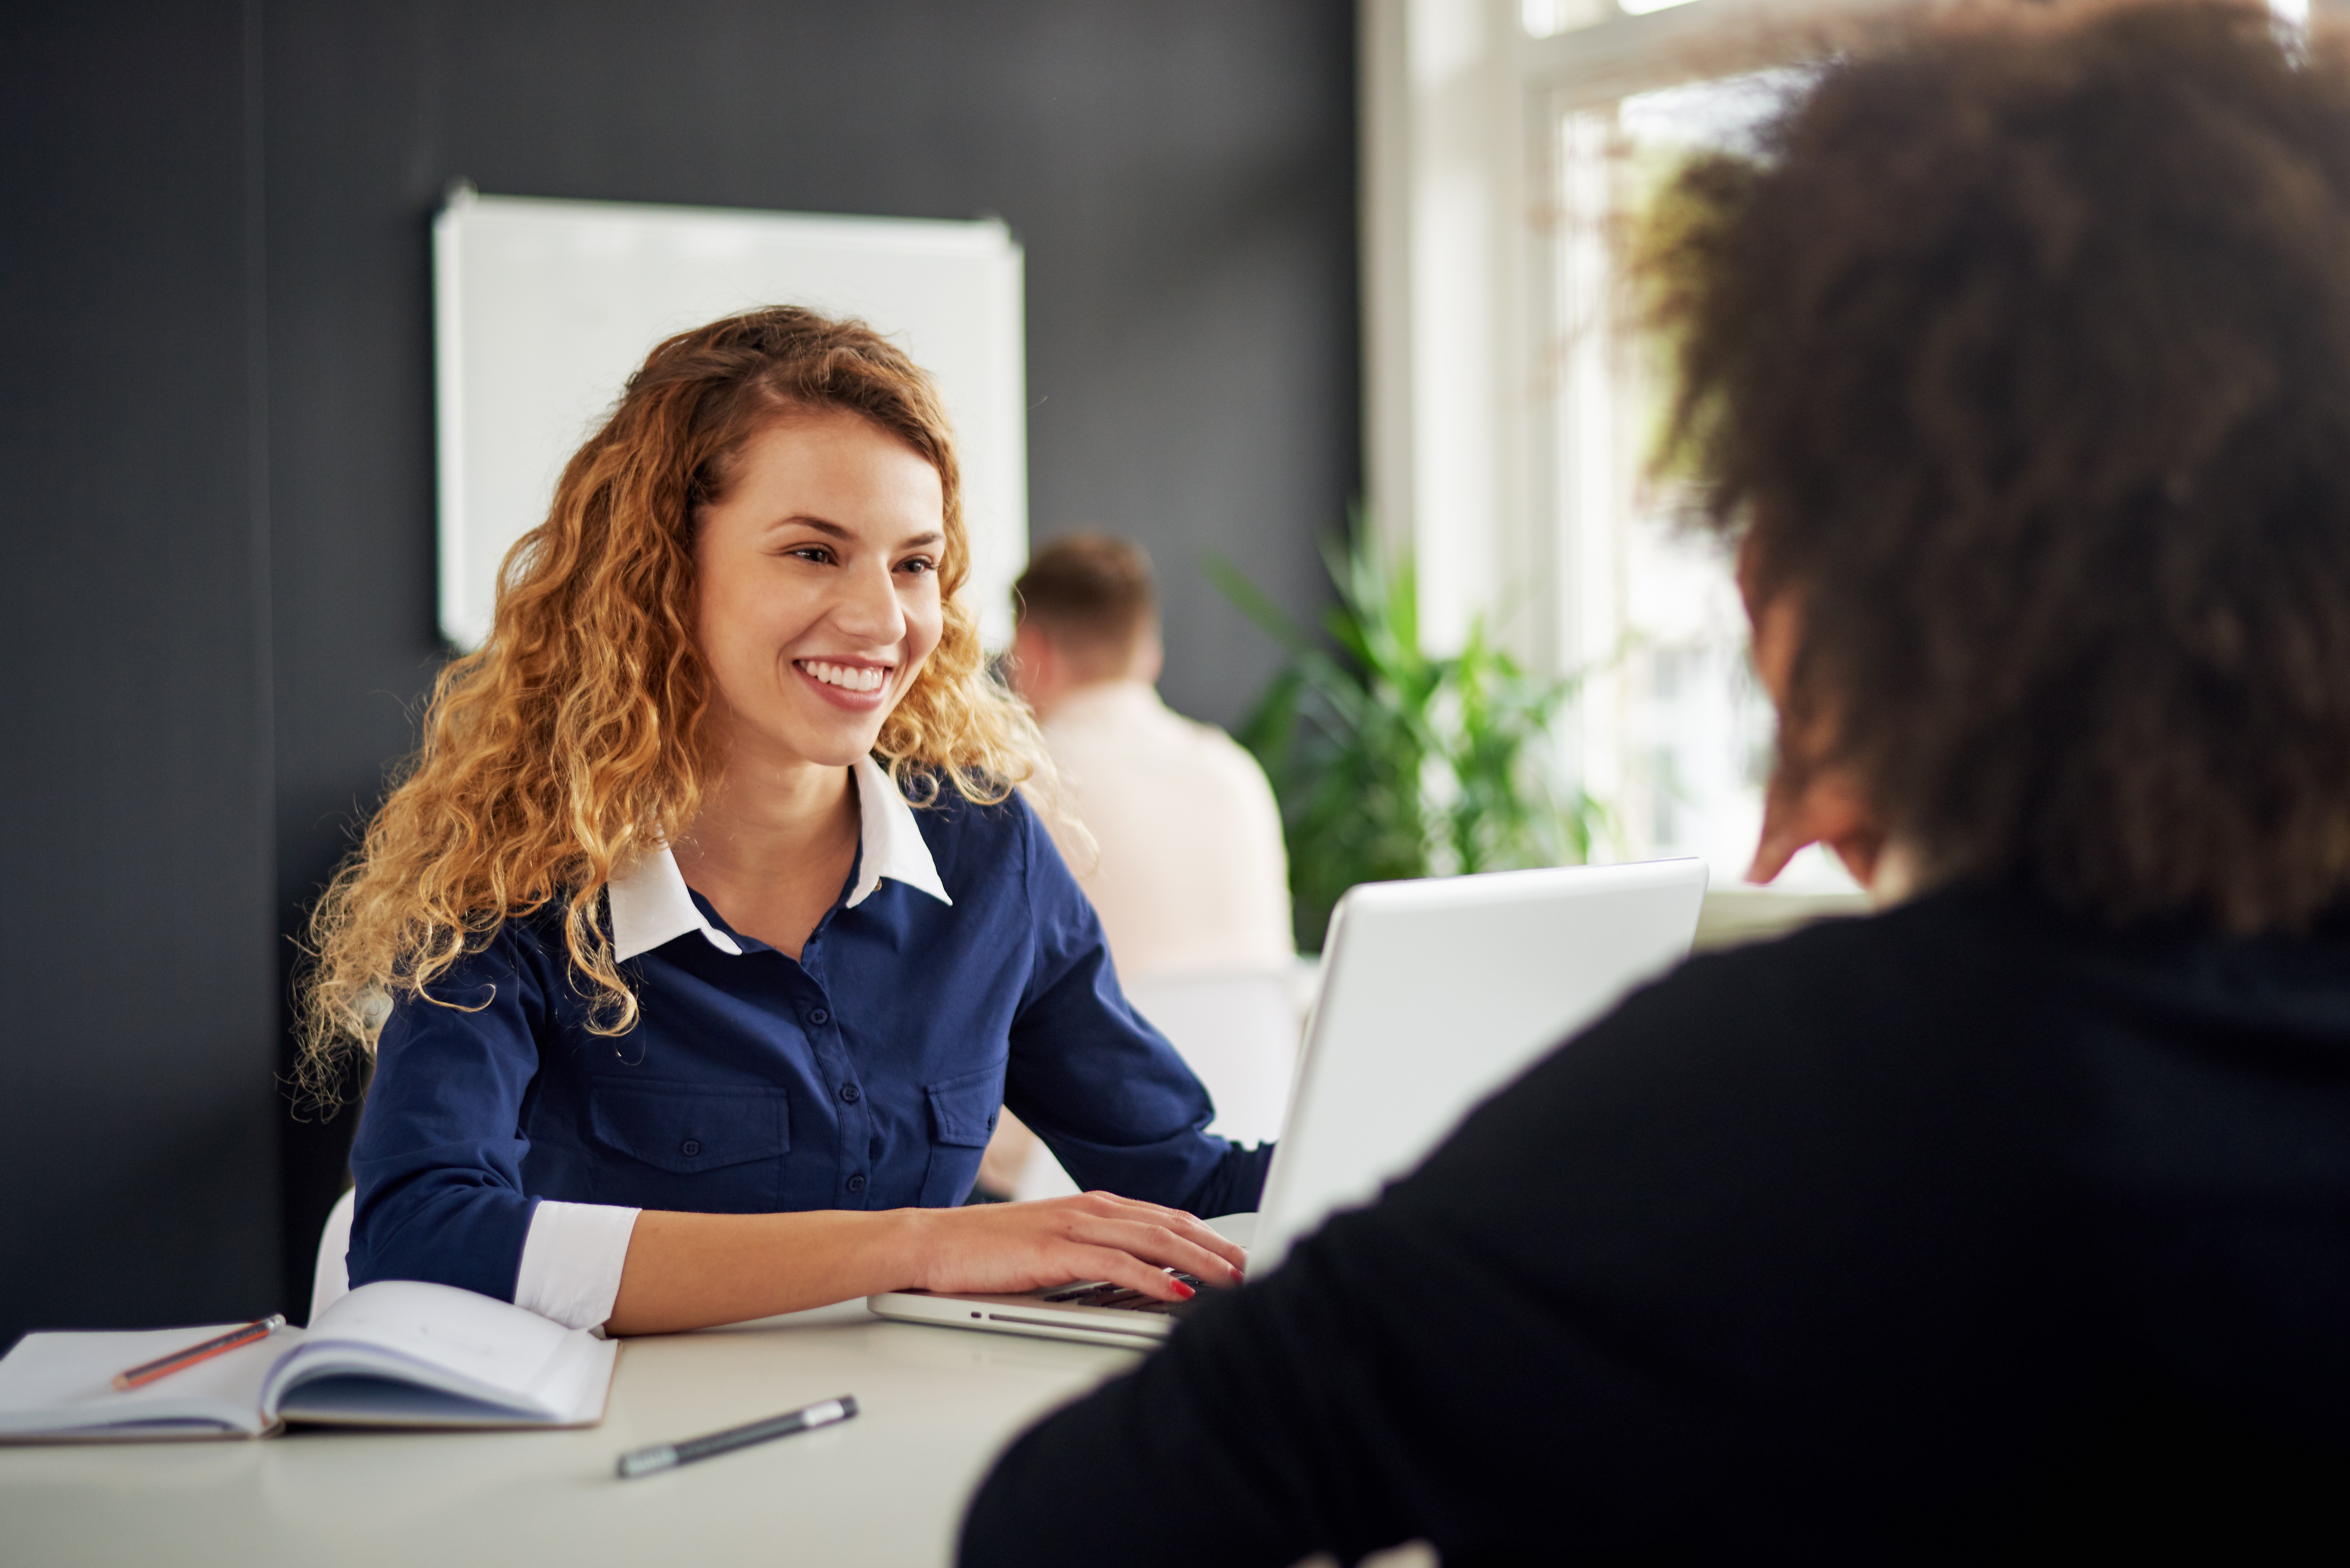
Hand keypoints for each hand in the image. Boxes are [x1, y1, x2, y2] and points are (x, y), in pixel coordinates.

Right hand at [901, 1192, 1246, 1302]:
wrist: (934, 1244)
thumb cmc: (990, 1251)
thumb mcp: (1054, 1246)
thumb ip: (1096, 1252)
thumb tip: (1142, 1274)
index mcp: (1093, 1207)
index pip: (1165, 1218)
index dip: (1208, 1237)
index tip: (1240, 1255)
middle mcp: (1090, 1210)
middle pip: (1170, 1226)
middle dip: (1217, 1248)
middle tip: (1254, 1268)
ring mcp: (1073, 1227)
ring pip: (1152, 1241)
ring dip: (1199, 1262)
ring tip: (1234, 1280)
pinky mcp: (1054, 1251)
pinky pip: (1115, 1265)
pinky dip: (1153, 1279)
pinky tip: (1179, 1294)